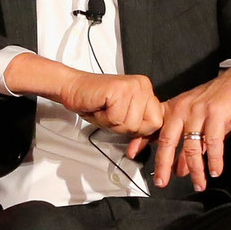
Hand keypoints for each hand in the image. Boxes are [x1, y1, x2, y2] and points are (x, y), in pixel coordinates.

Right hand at [4, 54, 163, 136]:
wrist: (73, 88)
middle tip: (111, 115)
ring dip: (113, 124)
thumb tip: (147, 143)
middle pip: (146, 125)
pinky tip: (100, 108)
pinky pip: (117, 118)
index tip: (126, 127)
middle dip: (126, 128)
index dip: (141, 131)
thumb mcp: (121, 118)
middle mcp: (142, 86)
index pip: (157, 121)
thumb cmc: (94, 103)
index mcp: (146, 91)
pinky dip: (104, 119)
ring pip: (131, 124)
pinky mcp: (120, 90)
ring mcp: (133, 86)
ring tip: (104, 110)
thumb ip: (137, 127)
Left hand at [132, 47, 230, 190]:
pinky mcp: (216, 113)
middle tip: (162, 182)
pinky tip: (215, 170)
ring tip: (199, 184)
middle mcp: (183, 109)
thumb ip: (188, 142)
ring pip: (192, 146)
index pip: (154, 127)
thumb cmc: (220, 100)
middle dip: (164, 164)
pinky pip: (213, 142)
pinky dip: (214, 159)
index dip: (141, 141)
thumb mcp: (199, 119)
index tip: (132, 154)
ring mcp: (198, 111)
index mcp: (175, 108)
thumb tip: (181, 168)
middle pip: (167, 141)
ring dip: (195, 169)